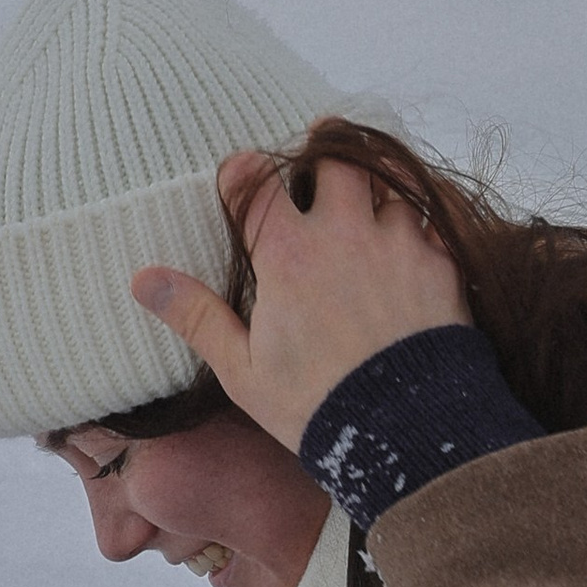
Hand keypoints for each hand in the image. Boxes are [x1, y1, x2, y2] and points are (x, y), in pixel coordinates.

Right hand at [131, 148, 467, 453]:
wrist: (410, 435)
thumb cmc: (319, 408)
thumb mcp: (244, 371)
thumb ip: (197, 316)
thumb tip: (143, 280)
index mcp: (288, 257)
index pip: (255, 183)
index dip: (243, 171)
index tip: (240, 175)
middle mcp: (345, 235)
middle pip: (333, 159)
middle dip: (320, 151)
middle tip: (315, 158)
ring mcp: (399, 244)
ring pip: (390, 178)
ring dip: (376, 177)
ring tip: (368, 185)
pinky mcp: (443, 263)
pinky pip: (437, 213)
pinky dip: (425, 210)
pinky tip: (415, 225)